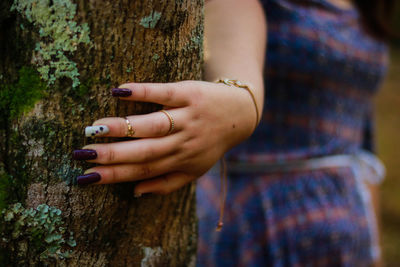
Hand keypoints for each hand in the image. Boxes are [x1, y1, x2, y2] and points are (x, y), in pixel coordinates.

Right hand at [73, 80, 256, 195]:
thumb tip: (134, 193)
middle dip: (113, 154)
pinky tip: (119, 91)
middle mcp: (184, 142)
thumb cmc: (209, 144)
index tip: (87, 177)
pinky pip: (165, 93)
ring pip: (153, 125)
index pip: (143, 171)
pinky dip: (143, 92)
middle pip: (145, 151)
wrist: (239, 115)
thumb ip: (166, 184)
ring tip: (95, 128)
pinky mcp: (190, 93)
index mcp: (181, 161)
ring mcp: (188, 117)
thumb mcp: (194, 170)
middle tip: (82, 154)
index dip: (115, 175)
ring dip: (123, 127)